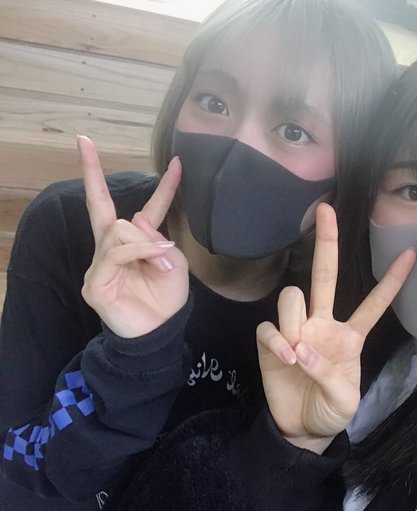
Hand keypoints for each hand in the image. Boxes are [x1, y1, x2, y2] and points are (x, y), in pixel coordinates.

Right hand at [79, 135, 188, 337]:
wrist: (161, 333)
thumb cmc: (167, 300)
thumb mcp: (174, 264)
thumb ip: (159, 239)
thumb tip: (137, 221)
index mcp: (136, 244)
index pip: (147, 209)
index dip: (164, 187)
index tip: (179, 163)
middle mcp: (113, 249)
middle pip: (102, 207)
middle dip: (92, 173)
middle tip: (85, 142)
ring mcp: (101, 264)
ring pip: (118, 230)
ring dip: (147, 243)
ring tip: (164, 261)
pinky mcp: (95, 281)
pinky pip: (116, 253)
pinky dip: (139, 252)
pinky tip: (156, 260)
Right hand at [256, 203, 414, 452]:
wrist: (301, 429)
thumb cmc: (331, 411)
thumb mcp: (345, 401)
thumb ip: (329, 375)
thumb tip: (302, 350)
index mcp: (350, 336)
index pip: (374, 303)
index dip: (391, 281)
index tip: (411, 254)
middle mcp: (323, 323)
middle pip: (325, 275)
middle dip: (327, 243)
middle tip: (326, 210)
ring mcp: (296, 329)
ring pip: (292, 296)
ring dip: (294, 321)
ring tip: (297, 354)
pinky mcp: (271, 341)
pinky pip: (270, 326)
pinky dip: (277, 340)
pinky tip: (285, 358)